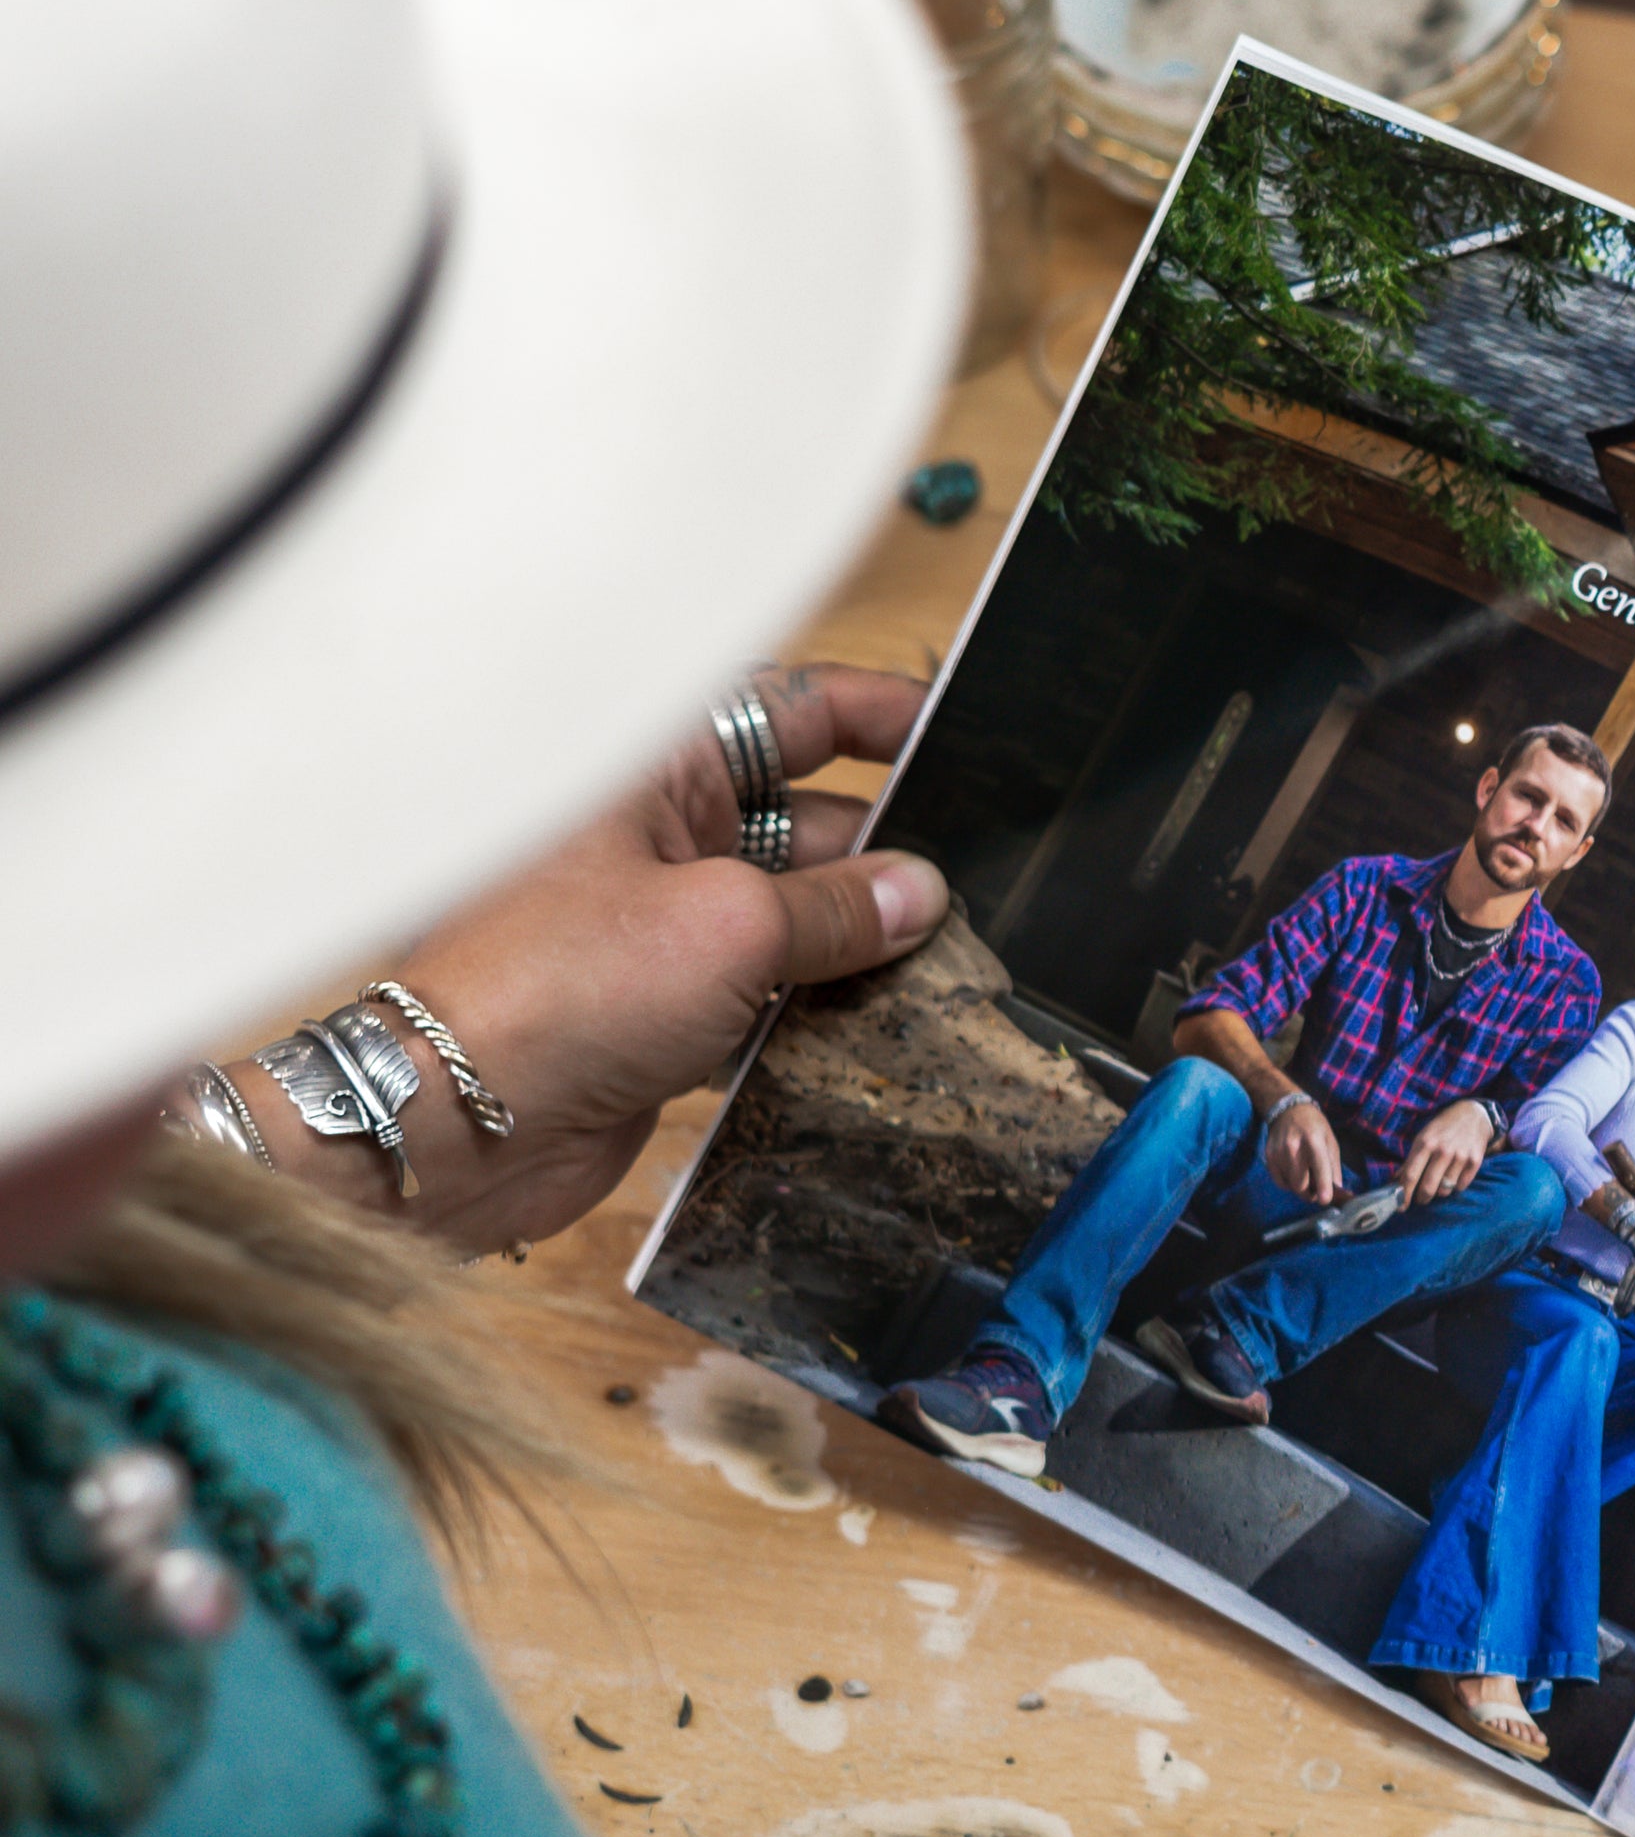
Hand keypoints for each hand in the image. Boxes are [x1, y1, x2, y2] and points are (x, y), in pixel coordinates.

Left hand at [261, 665, 948, 1254]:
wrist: (455, 1120)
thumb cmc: (557, 990)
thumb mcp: (731, 927)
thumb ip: (838, 909)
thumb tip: (918, 893)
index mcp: (655, 775)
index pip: (789, 715)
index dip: (876, 719)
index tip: (957, 737)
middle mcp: (659, 840)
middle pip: (807, 823)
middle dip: (888, 854)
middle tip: (977, 882)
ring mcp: (663, 927)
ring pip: (798, 917)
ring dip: (862, 943)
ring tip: (952, 963)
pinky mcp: (669, 1010)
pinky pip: (773, 996)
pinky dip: (824, 1010)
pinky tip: (888, 1027)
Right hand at [1262, 1094, 1345, 1206]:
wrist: (1289, 1110)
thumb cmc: (1315, 1127)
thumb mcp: (1331, 1142)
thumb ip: (1334, 1168)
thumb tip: (1338, 1193)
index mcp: (1315, 1142)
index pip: (1319, 1169)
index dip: (1323, 1188)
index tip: (1325, 1200)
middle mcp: (1294, 1148)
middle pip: (1301, 1185)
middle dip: (1311, 1194)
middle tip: (1317, 1191)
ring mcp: (1278, 1153)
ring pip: (1290, 1186)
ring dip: (1300, 1187)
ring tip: (1305, 1176)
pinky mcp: (1269, 1157)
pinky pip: (1280, 1182)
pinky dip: (1289, 1184)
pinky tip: (1294, 1173)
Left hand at [1397, 1098, 1493, 1206]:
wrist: (1473, 1114)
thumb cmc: (1443, 1128)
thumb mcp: (1423, 1137)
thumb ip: (1410, 1161)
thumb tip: (1395, 1182)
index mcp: (1425, 1143)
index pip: (1411, 1176)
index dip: (1404, 1195)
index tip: (1400, 1207)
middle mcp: (1443, 1151)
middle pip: (1428, 1188)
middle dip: (1422, 1198)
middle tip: (1421, 1198)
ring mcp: (1460, 1156)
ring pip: (1445, 1190)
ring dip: (1440, 1192)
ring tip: (1440, 1182)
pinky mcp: (1475, 1161)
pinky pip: (1461, 1186)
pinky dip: (1455, 1186)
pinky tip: (1454, 1175)